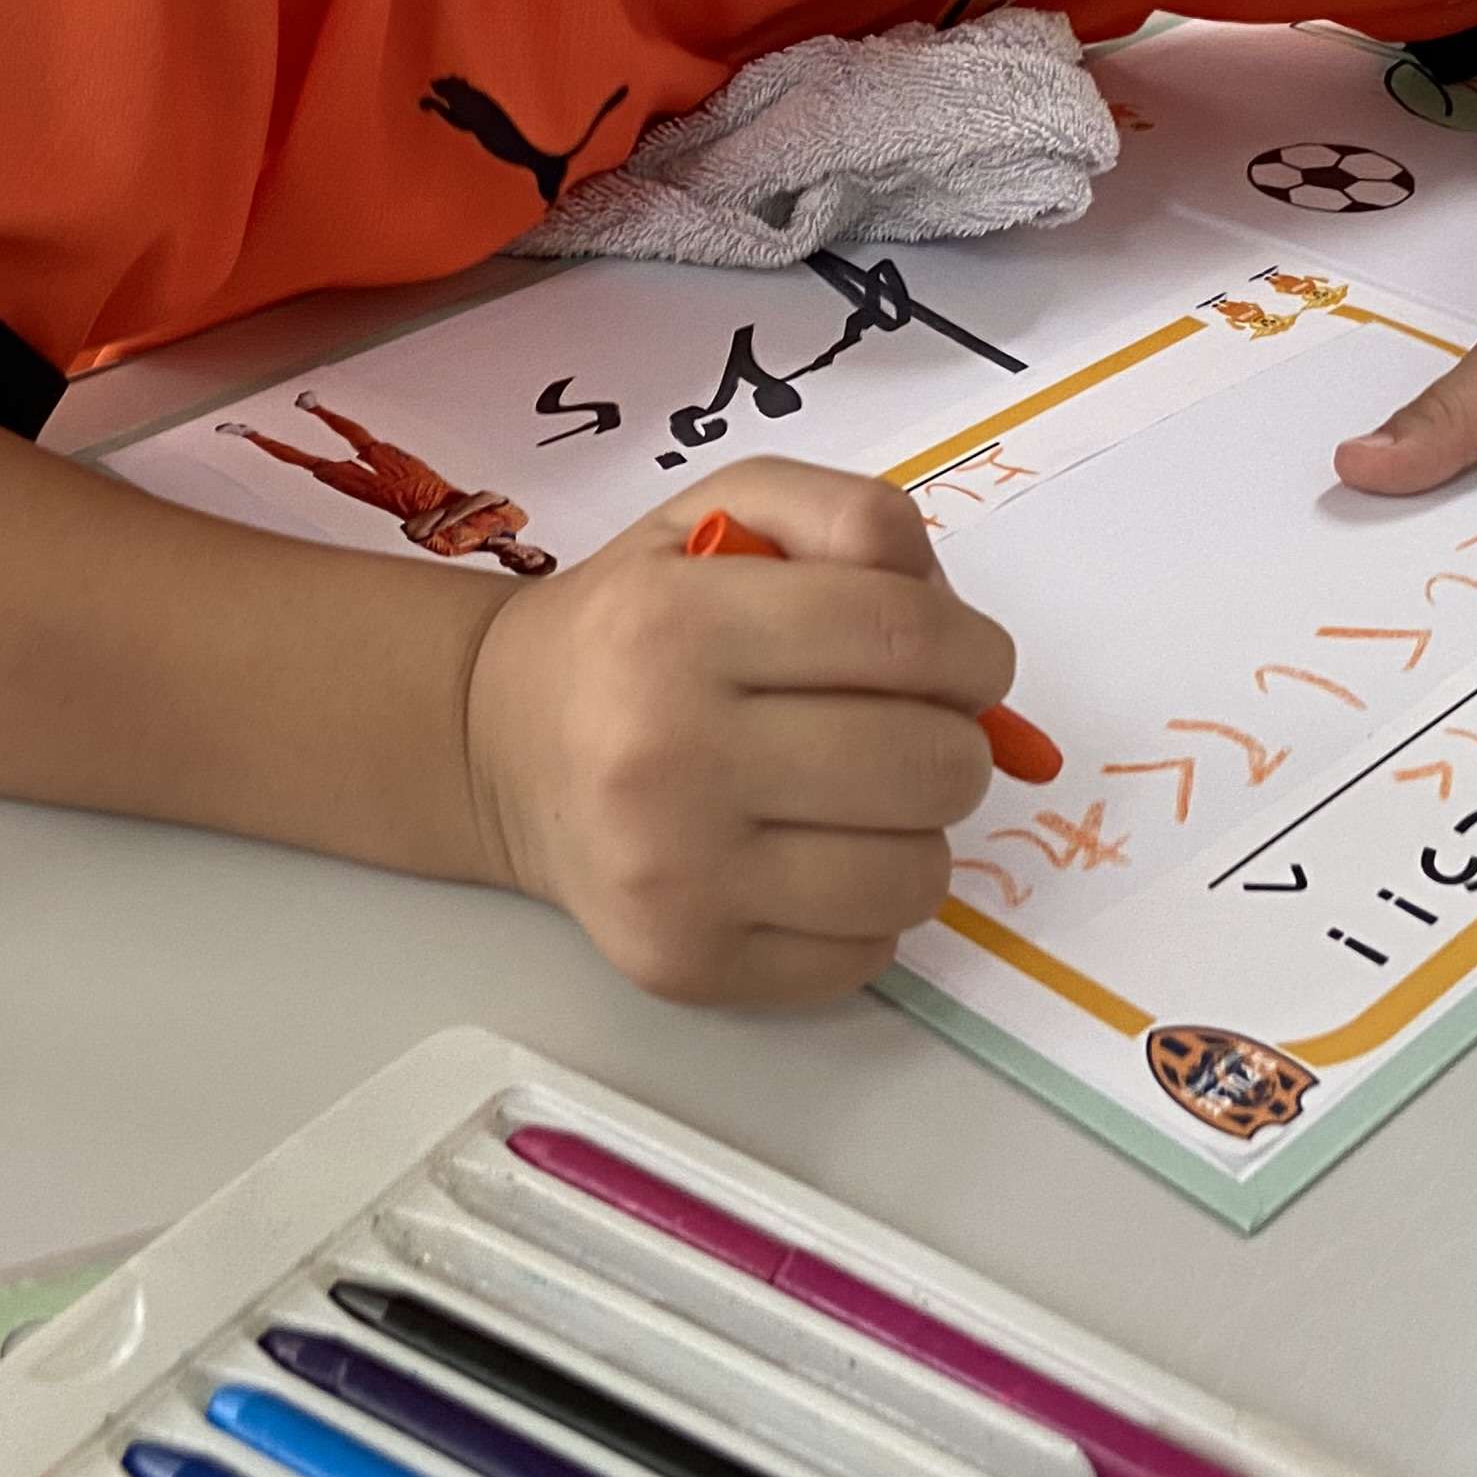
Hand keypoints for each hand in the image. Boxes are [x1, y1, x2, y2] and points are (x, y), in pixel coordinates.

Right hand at [462, 460, 1012, 1002]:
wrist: (500, 745)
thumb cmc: (635, 625)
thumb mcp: (726, 512)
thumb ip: (850, 516)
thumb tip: (953, 614)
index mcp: (678, 625)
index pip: (908, 637)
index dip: (977, 651)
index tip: (968, 663)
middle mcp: (665, 756)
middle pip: (930, 765)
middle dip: (956, 743)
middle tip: (911, 730)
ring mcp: (674, 877)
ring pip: (913, 876)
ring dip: (918, 833)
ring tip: (861, 799)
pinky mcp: (686, 964)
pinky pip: (864, 956)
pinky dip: (869, 910)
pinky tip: (816, 860)